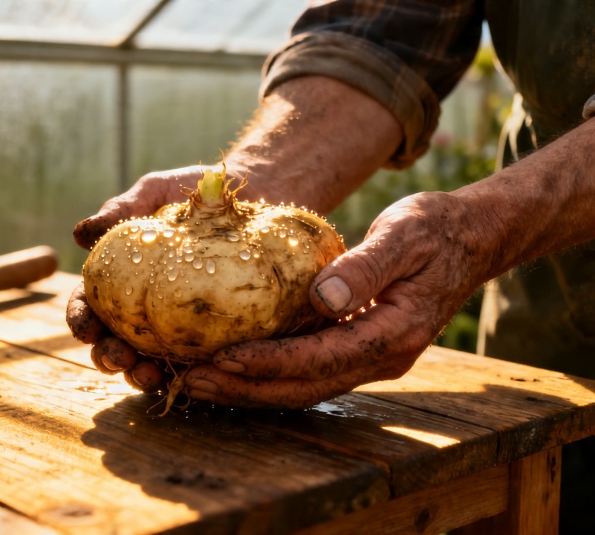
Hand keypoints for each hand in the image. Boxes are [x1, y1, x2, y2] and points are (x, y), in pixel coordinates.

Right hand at [70, 163, 268, 390]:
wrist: (258, 193)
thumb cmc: (196, 192)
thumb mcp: (154, 192)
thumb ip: (120, 210)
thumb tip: (80, 234)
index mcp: (119, 278)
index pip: (90, 304)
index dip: (81, 319)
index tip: (85, 328)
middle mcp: (142, 308)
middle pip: (112, 342)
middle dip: (107, 356)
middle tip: (117, 357)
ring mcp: (176, 326)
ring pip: (147, 362)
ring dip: (139, 375)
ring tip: (147, 376)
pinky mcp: (212, 336)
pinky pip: (193, 364)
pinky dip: (183, 377)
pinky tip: (186, 380)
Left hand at [181, 191, 488, 408]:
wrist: (470, 238)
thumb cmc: (435, 229)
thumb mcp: (405, 234)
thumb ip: (366, 266)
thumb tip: (323, 298)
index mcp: (394, 334)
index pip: (320, 359)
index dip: (268, 362)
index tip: (221, 358)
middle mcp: (381, 358)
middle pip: (303, 388)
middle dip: (244, 388)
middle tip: (189, 381)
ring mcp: (369, 360)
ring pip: (301, 388)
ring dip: (247, 389)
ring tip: (194, 381)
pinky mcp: (356, 350)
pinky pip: (305, 373)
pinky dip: (264, 374)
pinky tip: (227, 367)